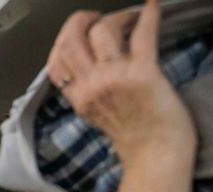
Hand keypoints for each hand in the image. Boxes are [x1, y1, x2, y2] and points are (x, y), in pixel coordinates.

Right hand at [46, 0, 196, 164]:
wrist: (156, 155)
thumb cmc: (135, 138)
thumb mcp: (96, 115)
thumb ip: (87, 91)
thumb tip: (89, 66)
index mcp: (79, 97)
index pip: (56, 61)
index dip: (65, 40)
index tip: (78, 33)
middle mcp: (91, 86)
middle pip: (71, 40)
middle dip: (81, 20)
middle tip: (94, 17)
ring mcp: (115, 79)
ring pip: (102, 30)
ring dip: (117, 17)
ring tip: (128, 20)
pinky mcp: (143, 73)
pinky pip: (142, 33)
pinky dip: (148, 15)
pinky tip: (152, 7)